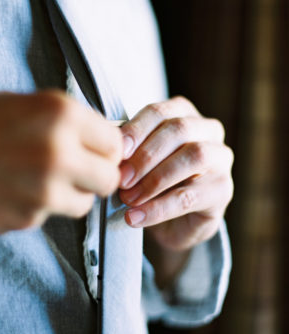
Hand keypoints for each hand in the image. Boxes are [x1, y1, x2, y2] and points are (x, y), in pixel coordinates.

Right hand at [0, 90, 122, 233]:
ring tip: (38, 179)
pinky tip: (10, 191)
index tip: (97, 150)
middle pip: (109, 178)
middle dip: (96, 174)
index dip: (106, 146)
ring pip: (83, 203)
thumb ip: (58, 119)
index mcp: (58, 113)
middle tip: (77, 168)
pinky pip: (48, 216)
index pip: (115, 141)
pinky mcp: (24, 221)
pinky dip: (37, 208)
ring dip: (69, 194)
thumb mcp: (13, 102)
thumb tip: (93, 135)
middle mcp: (58, 153)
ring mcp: (43, 193)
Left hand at [118, 96, 233, 252]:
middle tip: (121, 178)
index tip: (118, 150)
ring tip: (128, 198)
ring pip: (193, 157)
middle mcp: (208, 130)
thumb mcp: (137, 160)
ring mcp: (221, 159)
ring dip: (155, 179)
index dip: (137, 129)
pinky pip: (190, 197)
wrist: (171, 221)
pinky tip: (136, 217)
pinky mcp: (223, 190)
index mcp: (184, 114)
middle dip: (146, 155)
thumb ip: (129, 150)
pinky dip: (158, 208)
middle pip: (179, 130)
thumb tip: (110, 149)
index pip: (160, 112)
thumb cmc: (152, 180)